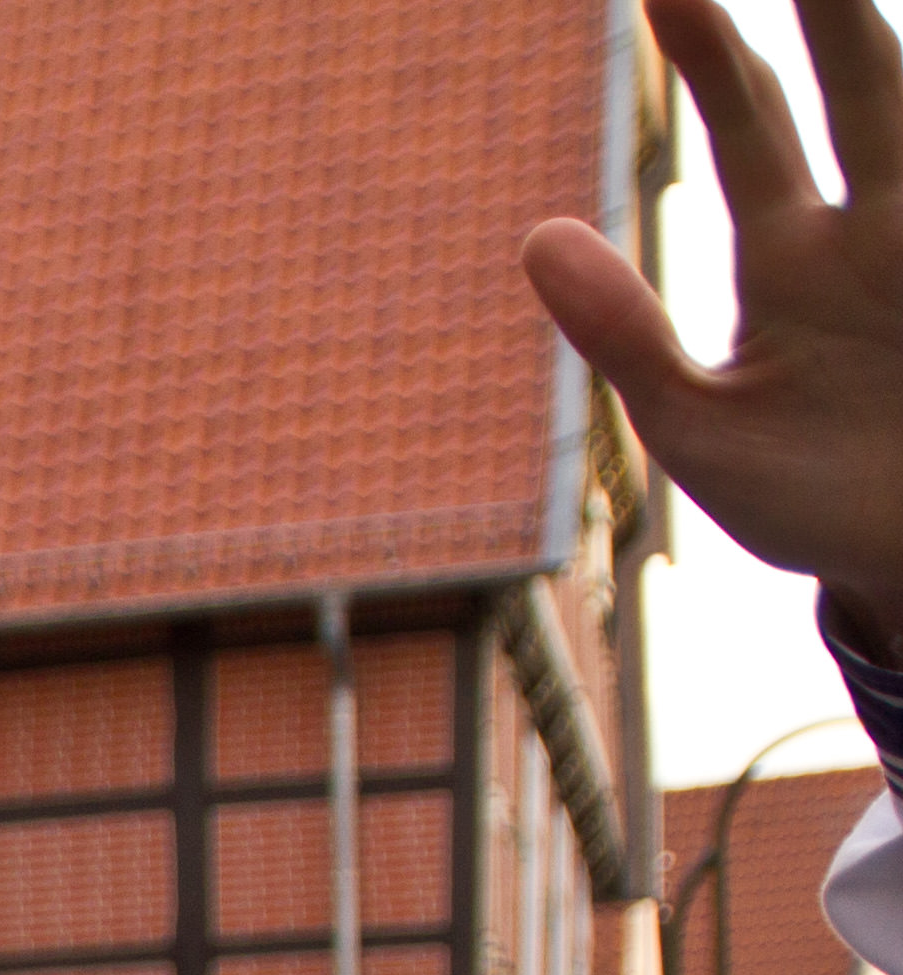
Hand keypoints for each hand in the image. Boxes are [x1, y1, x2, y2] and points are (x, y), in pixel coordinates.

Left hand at [525, 0, 902, 637]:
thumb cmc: (808, 499)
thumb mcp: (698, 429)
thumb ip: (624, 336)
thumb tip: (535, 233)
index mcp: (794, 259)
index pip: (750, 131)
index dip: (714, 56)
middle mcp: (883, 232)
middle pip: (863, 91)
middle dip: (833, 12)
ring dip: (894, 57)